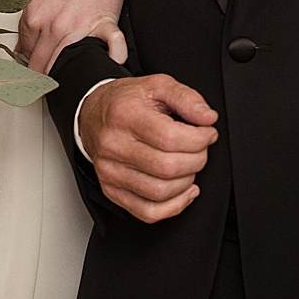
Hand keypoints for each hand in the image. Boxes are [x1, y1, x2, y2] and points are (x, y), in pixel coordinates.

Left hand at [19, 0, 128, 73]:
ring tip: (68, 78)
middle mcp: (51, 25)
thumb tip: (25, 43)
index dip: (29, 59)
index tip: (31, 68)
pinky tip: (111, 62)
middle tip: (44, 82)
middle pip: (40, 64)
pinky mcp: (103, 24)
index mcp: (33, 14)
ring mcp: (76, 28)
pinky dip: (113, 59)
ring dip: (65, 73)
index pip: (25, 50)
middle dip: (40, 75)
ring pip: (64, 65)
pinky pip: (111, 51)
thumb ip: (31, 17)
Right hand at [78, 74, 217, 222]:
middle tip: (199, 148)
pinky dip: (174, 206)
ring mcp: (110, 171)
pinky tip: (183, 190)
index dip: (200, 139)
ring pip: (161, 192)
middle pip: (168, 168)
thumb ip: (186, 98)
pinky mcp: (111, 190)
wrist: (91, 115)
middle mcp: (113, 145)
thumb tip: (207, 117)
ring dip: (186, 182)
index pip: (171, 138)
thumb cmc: (125, 102)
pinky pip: (148, 212)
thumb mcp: (157, 86)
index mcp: (124, 115)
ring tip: (187, 164)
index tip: (206, 133)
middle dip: (197, 160)